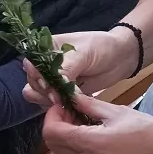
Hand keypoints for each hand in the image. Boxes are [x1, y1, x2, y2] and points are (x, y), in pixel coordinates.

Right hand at [23, 28, 140, 108]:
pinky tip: (68, 104)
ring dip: (46, 99)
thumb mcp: (82, 54)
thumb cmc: (102, 48)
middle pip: (31, 81)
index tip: (48, 85)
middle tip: (59, 96)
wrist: (121, 58)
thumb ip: (65, 69)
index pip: (31, 64)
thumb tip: (49, 85)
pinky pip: (48, 102)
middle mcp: (45, 63)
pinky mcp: (61, 92)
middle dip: (43, 90)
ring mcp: (52, 79)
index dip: (36, 76)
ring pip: (36, 93)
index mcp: (46, 48)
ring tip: (63, 100)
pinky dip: (55, 106)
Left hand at [42, 93, 152, 153]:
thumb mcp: (117, 112)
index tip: (61, 105)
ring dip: (62, 141)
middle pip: (52, 147)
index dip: (51, 116)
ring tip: (78, 126)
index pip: (53, 133)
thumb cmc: (149, 131)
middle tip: (69, 113)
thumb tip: (69, 96)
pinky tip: (87, 139)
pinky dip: (72, 152)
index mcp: (92, 145)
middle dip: (55, 127)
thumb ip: (88, 105)